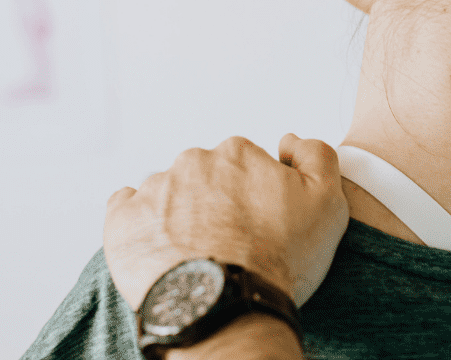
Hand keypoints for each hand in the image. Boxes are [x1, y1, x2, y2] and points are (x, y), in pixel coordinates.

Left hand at [103, 134, 349, 311]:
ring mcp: (154, 190)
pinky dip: (140, 223)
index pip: (244, 164)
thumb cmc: (276, 261)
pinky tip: (159, 246)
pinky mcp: (123, 220)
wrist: (226, 310)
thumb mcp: (327, 203)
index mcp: (237, 153)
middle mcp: (193, 162)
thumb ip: (317, 155)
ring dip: (179, 215)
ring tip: (196, 253)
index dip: (253, 194)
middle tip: (228, 241)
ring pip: (168, 193)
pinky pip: (126, 209)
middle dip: (214, 201)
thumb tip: (289, 140)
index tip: (257, 222)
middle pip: (204, 176)